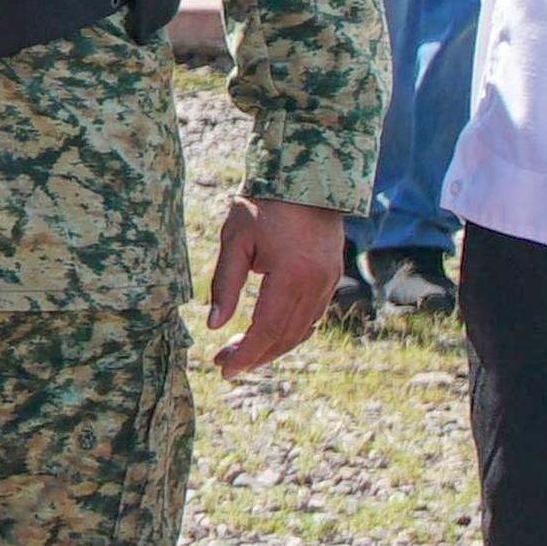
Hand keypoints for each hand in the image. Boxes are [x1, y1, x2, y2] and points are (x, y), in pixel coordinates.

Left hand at [203, 195, 346, 375]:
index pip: (266, 330)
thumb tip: (215, 325)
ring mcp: (328, 283)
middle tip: (225, 364)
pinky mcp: (331, 277)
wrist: (308, 177)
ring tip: (242, 352)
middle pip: (284, 336)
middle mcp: (315, 286)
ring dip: (272, 346)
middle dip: (255, 355)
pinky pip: (311, 316)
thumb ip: (225, 284)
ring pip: (300, 330)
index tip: (223, 368)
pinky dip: (290, 331)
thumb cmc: (265, 204)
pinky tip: (269, 333)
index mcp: (291, 277)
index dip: (245, 353)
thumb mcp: (235, 240)